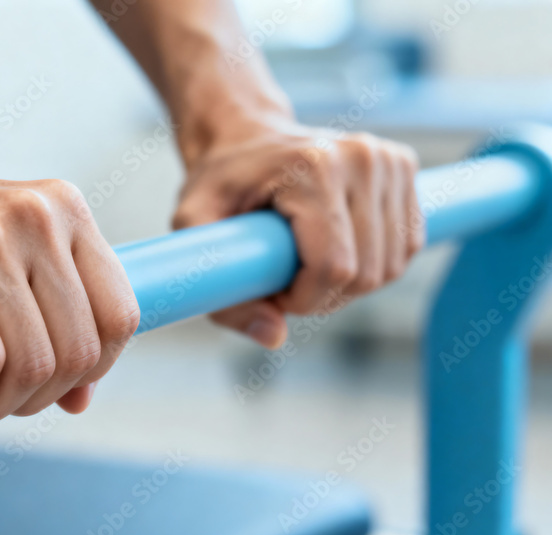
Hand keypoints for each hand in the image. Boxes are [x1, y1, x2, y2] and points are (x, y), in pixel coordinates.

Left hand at [172, 119, 423, 348]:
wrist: (243, 134)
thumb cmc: (216, 181)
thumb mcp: (192, 226)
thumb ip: (221, 289)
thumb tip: (274, 336)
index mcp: (313, 168)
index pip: (335, 267)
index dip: (304, 299)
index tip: (272, 290)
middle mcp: (361, 158)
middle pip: (367, 273)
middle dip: (324, 296)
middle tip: (284, 279)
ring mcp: (388, 160)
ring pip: (391, 266)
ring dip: (349, 284)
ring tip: (305, 263)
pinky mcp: (404, 167)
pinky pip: (406, 246)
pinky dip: (373, 264)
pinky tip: (335, 249)